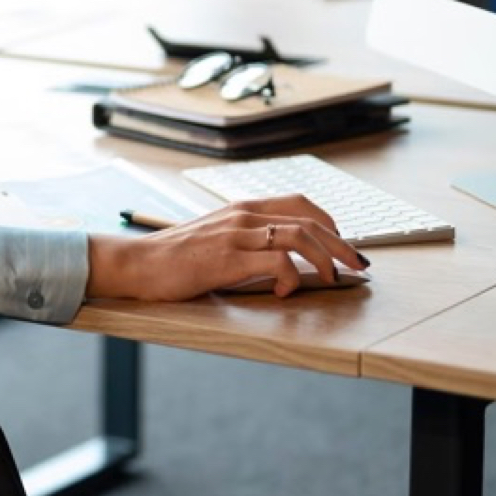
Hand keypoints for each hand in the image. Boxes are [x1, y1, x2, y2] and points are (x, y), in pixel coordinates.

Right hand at [86, 194, 367, 300]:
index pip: (300, 203)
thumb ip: (245, 241)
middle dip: (341, 244)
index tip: (343, 244)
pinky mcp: (227, 258)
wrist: (139, 263)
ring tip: (332, 278)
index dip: (330, 223)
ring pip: (299, 236)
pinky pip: (276, 261)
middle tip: (357, 265)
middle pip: (309, 220)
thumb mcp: (214, 238)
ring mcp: (235, 235)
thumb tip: (280, 258)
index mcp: (241, 209)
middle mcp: (242, 216)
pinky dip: (290, 277)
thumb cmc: (174, 256)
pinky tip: (283, 292)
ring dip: (325, 258)